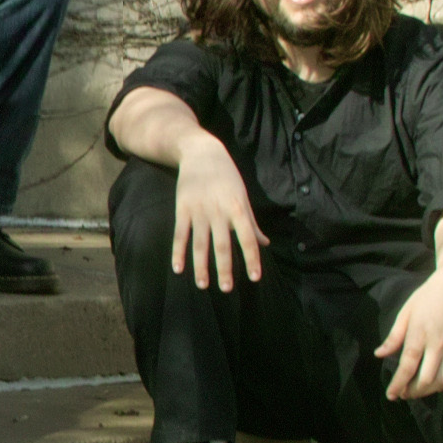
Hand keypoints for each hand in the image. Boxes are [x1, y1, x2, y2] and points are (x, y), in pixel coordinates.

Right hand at [172, 139, 268, 290]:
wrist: (201, 153)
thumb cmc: (227, 176)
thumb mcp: (243, 195)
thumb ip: (252, 222)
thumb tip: (264, 243)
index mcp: (238, 208)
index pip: (248, 238)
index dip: (252, 258)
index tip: (255, 278)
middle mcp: (219, 212)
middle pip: (222, 245)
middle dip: (225, 268)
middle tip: (226, 289)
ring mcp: (199, 211)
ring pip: (200, 244)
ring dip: (201, 266)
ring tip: (202, 285)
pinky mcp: (182, 209)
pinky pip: (180, 235)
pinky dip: (178, 252)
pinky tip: (178, 269)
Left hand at [376, 274, 442, 400]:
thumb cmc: (427, 297)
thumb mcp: (406, 313)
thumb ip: (394, 337)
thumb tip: (379, 354)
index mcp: (419, 335)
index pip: (407, 367)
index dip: (398, 384)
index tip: (391, 395)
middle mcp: (438, 345)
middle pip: (425, 379)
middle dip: (412, 392)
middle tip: (402, 394)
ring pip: (442, 380)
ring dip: (428, 391)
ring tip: (416, 392)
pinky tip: (436, 385)